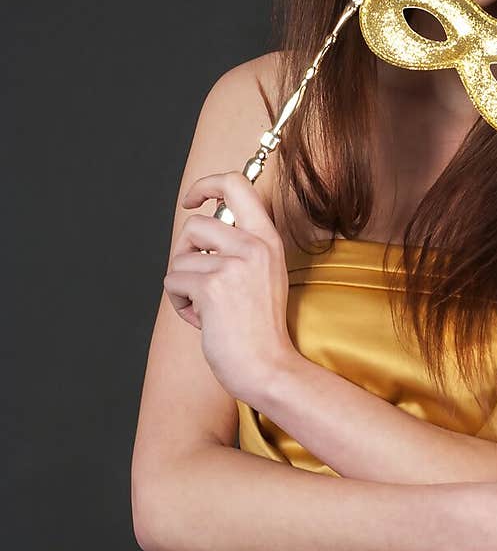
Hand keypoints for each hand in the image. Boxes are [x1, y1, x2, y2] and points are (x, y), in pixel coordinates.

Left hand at [163, 170, 297, 404]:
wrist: (268, 366)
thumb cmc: (259, 328)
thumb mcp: (261, 274)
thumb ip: (239, 247)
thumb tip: (199, 226)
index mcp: (268, 239)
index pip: (236, 184)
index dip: (206, 185)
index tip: (191, 200)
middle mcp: (253, 245)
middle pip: (195, 224)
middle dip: (184, 251)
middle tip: (196, 277)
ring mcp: (233, 265)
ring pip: (180, 259)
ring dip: (184, 286)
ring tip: (208, 308)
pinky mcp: (212, 286)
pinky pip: (173, 282)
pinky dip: (180, 305)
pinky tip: (203, 320)